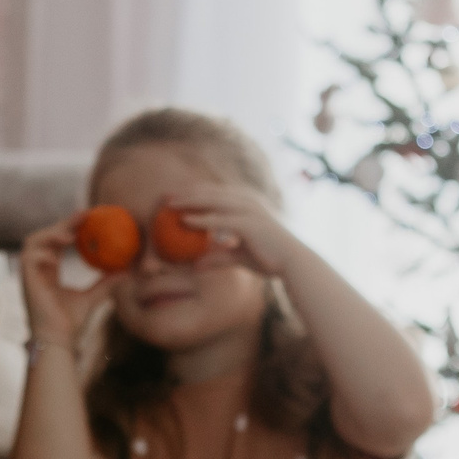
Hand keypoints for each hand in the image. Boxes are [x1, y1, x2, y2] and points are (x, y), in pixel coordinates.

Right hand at [18, 215, 123, 346]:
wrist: (57, 340)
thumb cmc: (71, 323)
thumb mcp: (93, 298)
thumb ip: (106, 283)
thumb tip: (128, 271)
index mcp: (49, 271)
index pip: (57, 241)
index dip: (70, 227)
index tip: (89, 216)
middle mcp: (38, 269)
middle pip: (46, 236)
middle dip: (63, 223)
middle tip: (85, 214)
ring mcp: (30, 274)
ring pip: (33, 241)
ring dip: (51, 233)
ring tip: (71, 233)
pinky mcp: (25, 280)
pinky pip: (29, 256)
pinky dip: (43, 251)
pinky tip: (59, 252)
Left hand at [162, 182, 306, 278]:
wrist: (293, 264)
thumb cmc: (270, 260)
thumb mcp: (238, 258)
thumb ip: (218, 258)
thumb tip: (195, 266)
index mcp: (245, 206)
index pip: (214, 194)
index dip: (193, 193)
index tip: (173, 198)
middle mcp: (246, 203)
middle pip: (210, 192)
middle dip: (186, 192)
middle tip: (165, 197)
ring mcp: (248, 211)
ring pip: (213, 201)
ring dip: (190, 201)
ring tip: (169, 204)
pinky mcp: (249, 224)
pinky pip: (220, 220)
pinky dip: (202, 219)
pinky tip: (184, 221)